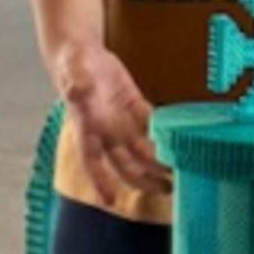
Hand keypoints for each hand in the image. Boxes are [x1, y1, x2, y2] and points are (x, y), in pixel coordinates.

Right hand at [54, 39, 168, 203]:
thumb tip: (77, 91)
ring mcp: (121, 121)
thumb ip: (77, 83)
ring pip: (142, 149)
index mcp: (86, 126)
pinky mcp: (135, 106)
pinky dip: (165, 134)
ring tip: (178, 174)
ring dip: (158, 163)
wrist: (81, 52)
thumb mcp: (73, 70)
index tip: (109, 201)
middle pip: (125, 163)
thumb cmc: (72, 63)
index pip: (91, 160)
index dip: (99, 180)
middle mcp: (105, 131)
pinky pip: (151, 124)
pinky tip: (181, 142)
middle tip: (166, 189)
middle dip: (144, 179)